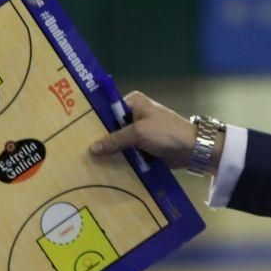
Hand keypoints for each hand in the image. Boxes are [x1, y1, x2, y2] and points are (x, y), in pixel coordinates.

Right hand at [87, 91, 202, 171]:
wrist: (193, 149)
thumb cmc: (166, 133)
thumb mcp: (139, 133)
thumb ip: (115, 140)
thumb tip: (92, 149)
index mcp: (133, 102)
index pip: (107, 109)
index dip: (94, 122)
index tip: (77, 133)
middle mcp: (135, 113)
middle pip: (111, 127)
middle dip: (101, 139)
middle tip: (79, 151)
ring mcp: (140, 131)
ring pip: (119, 142)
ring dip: (110, 152)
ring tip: (88, 163)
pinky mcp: (145, 146)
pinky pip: (128, 152)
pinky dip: (121, 159)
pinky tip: (105, 168)